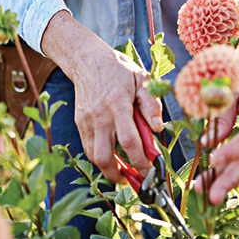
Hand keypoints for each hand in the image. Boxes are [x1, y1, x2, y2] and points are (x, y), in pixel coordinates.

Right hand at [41, 11, 162, 182]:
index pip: (129, 142)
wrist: (87, 59)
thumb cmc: (117, 68)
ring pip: (94, 156)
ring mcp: (87, 120)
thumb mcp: (141, 77)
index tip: (150, 171)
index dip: (140, 162)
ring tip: (123, 170)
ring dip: (108, 168)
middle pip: (105, 157)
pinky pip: (88, 147)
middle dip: (120, 176)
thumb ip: (151, 103)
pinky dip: (100, 156)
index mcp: (118, 104)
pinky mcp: (79, 122)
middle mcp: (100, 116)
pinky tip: (111, 153)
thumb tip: (158, 128)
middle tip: (134, 179)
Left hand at [195, 17, 238, 203]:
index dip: (233, 150)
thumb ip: (221, 111)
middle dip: (230, 178)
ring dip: (227, 177)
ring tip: (204, 190)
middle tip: (209, 195)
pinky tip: (214, 177)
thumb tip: (210, 142)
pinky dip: (231, 166)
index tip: (212, 160)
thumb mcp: (230, 83)